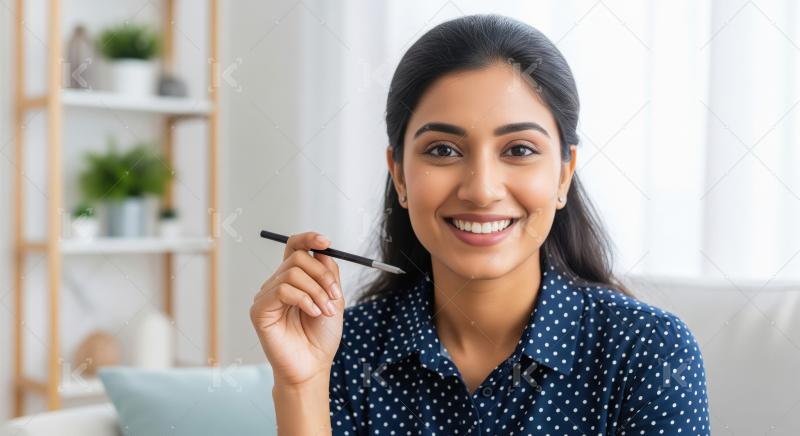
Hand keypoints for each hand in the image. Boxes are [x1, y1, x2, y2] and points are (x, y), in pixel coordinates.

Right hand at [250, 232, 344, 386]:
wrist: (313, 366)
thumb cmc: (320, 337)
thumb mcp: (333, 299)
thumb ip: (328, 274)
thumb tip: (323, 251)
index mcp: (295, 280)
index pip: (295, 248)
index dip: (308, 238)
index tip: (326, 241)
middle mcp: (278, 284)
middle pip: (298, 257)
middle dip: (322, 274)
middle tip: (334, 295)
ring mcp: (267, 296)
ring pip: (292, 273)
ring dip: (316, 291)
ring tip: (324, 310)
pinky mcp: (260, 310)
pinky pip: (283, 290)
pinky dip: (304, 299)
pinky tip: (312, 313)